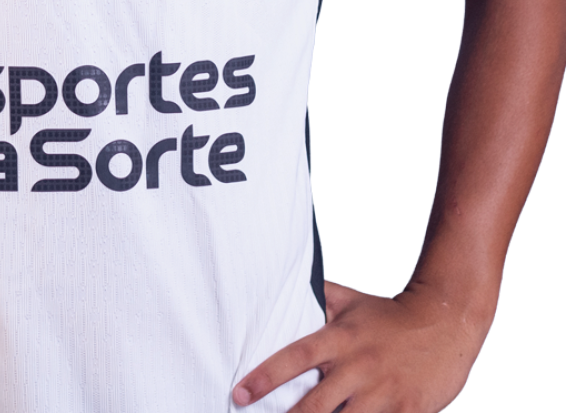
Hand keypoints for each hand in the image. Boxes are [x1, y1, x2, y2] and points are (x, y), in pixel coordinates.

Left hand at [231, 279, 488, 410]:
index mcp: (340, 339)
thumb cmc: (389, 314)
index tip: (239, 394)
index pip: (294, 358)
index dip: (265, 376)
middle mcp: (358, 367)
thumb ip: (318, 299)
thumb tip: (281, 284)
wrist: (445, 320)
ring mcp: (384, 393)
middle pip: (315, 405)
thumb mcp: (351, 300)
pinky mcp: (409, 412)